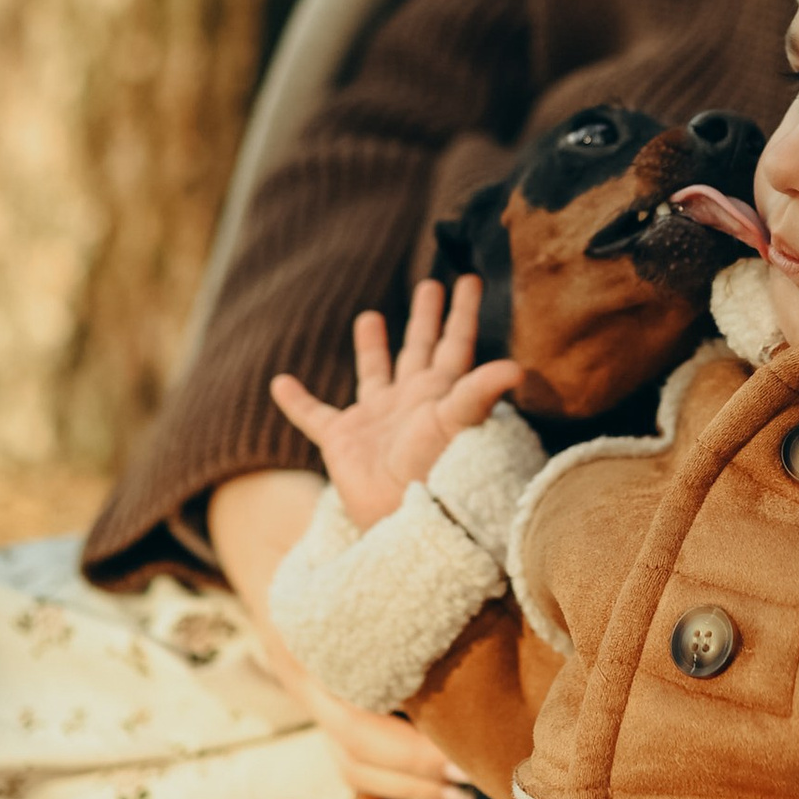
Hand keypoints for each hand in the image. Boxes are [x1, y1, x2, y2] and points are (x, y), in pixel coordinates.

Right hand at [206, 469, 464, 798]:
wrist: (250, 516)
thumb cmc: (306, 514)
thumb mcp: (336, 520)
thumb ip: (379, 540)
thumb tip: (448, 539)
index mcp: (306, 643)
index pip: (354, 720)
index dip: (407, 749)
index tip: (460, 756)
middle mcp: (305, 679)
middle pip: (353, 753)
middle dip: (414, 776)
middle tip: (477, 779)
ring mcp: (311, 693)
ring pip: (350, 763)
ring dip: (407, 786)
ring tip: (465, 792)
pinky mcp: (327, 696)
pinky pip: (355, 751)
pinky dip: (397, 772)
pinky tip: (447, 776)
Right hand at [269, 279, 519, 533]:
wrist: (401, 517)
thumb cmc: (435, 471)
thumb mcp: (458, 424)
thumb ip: (480, 393)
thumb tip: (518, 367)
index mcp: (440, 391)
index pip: (455, 342)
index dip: (463, 312)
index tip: (471, 280)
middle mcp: (410, 400)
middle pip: (420, 347)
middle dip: (426, 317)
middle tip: (431, 284)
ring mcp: (376, 420)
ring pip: (374, 372)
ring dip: (372, 347)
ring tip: (370, 316)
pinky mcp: (343, 440)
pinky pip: (313, 416)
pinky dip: (297, 401)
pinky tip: (280, 383)